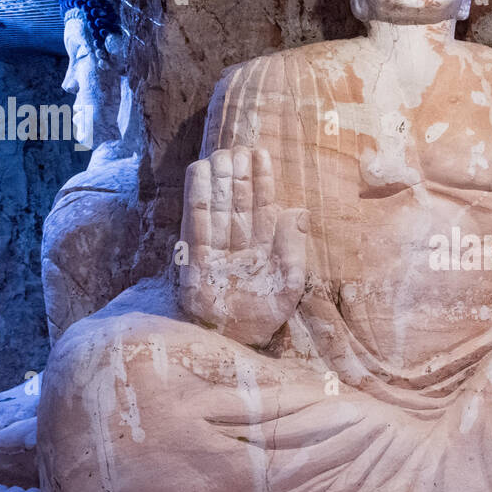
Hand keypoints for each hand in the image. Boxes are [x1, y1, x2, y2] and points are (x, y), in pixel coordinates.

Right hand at [178, 146, 308, 346]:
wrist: (235, 345)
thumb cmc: (263, 319)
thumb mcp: (288, 286)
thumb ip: (293, 250)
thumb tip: (297, 211)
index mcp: (261, 250)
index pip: (262, 208)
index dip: (262, 181)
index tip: (262, 154)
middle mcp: (237, 246)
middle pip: (237, 203)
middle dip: (238, 175)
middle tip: (238, 146)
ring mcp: (215, 251)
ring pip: (217, 208)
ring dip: (218, 180)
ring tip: (221, 153)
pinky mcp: (194, 259)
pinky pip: (196, 222)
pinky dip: (196, 198)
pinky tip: (198, 174)